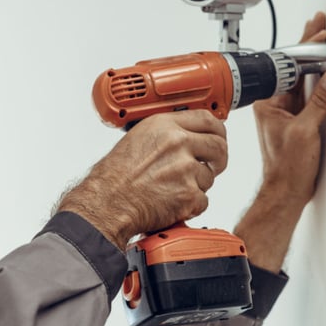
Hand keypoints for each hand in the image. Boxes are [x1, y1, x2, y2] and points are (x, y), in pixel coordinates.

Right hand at [58, 110, 226, 249]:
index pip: (207, 119)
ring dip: (197, 185)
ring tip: (172, 190)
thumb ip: (164, 134)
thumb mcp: (136, 140)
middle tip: (212, 165)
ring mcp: (186, 169)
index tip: (218, 136)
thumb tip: (185, 136)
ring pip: (209, 176)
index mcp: (164, 126)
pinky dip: (190, 206)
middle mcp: (178, 143)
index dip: (217, 130)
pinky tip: (170, 204)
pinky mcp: (190, 195)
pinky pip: (203, 200)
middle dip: (218, 158)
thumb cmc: (113, 178)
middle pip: (218, 146)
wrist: (106, 204)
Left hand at [252, 11, 325, 206]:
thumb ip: (318, 103)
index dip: (304, 50)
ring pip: (301, 79)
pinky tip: (323, 69)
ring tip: (320, 39)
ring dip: (312, 60)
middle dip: (306, 46)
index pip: (288, 69)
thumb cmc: (286, 167)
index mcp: (268, 105)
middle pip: (293, 69)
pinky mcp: (296, 120)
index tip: (318, 34)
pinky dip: (317, 78)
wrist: (286, 189)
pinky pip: (308, 93)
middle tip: (318, 24)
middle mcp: (274, 106)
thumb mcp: (305, 131)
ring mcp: (285, 112)